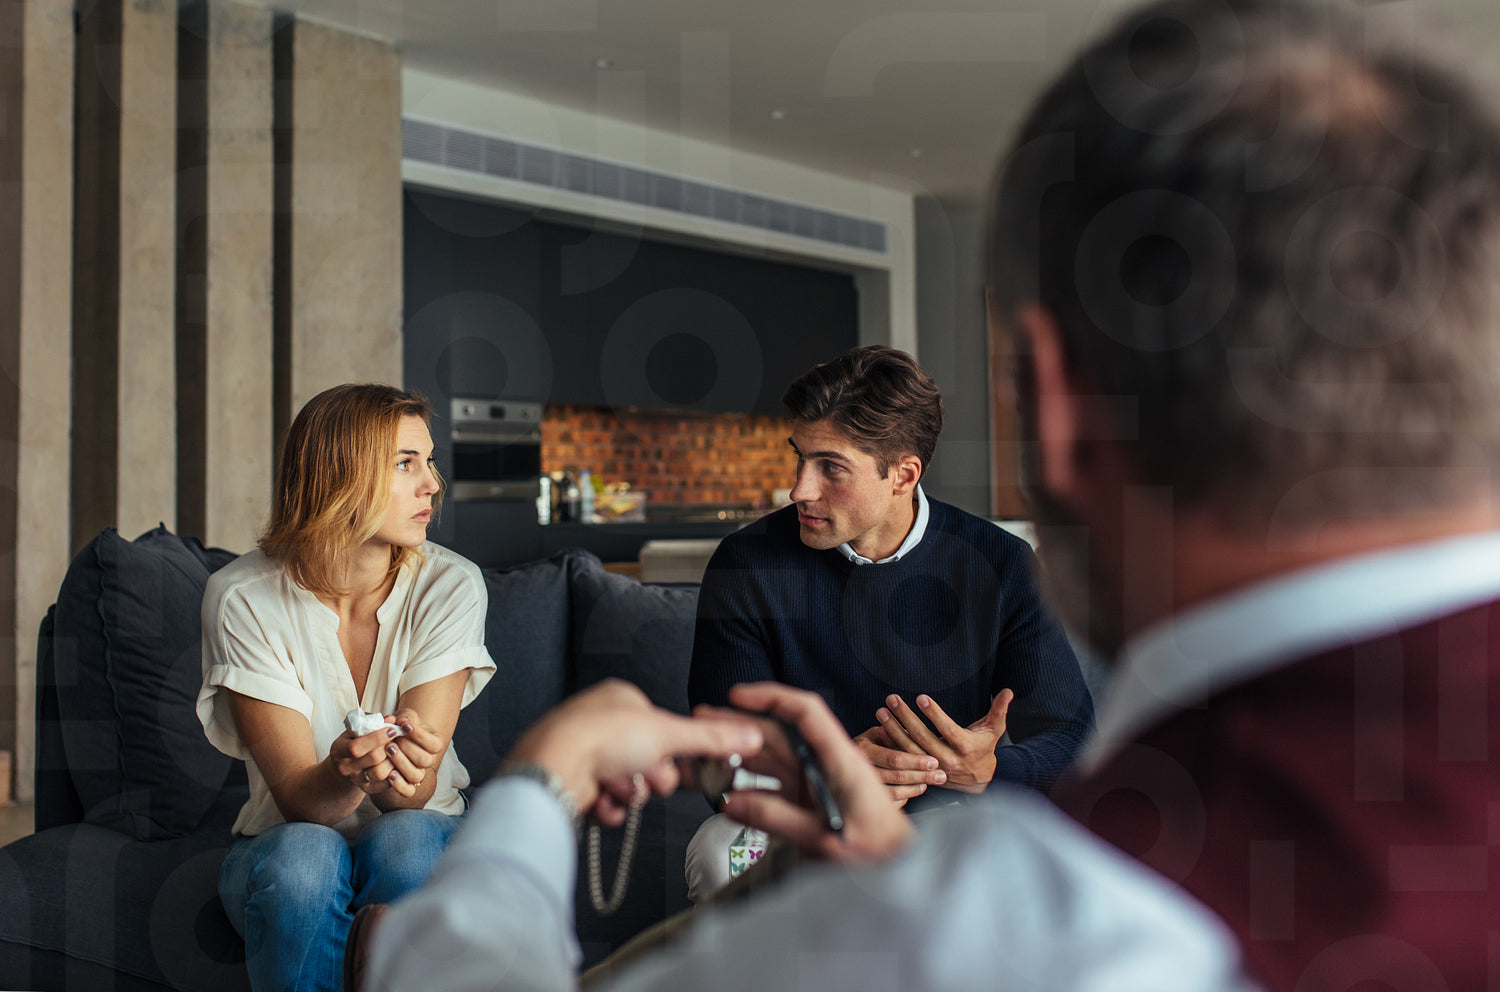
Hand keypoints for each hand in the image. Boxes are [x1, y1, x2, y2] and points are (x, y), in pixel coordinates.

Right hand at [329, 722, 415, 798]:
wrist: (344, 765)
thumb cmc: (354, 741)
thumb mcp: (356, 729)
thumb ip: (372, 722)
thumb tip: (391, 719)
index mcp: (339, 749)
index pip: (356, 747)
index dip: (377, 738)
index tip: (392, 729)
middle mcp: (345, 767)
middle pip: (372, 759)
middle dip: (388, 746)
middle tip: (399, 739)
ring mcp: (355, 780)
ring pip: (380, 773)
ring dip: (393, 760)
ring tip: (399, 750)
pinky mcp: (366, 789)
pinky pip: (385, 785)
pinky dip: (395, 774)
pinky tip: (398, 762)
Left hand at [372, 709, 445, 808]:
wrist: (391, 740)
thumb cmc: (400, 726)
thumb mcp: (405, 717)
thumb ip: (405, 717)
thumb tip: (402, 721)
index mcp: (434, 744)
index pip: (434, 745)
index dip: (420, 736)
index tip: (405, 725)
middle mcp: (428, 761)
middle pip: (425, 760)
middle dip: (408, 748)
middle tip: (394, 739)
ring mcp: (418, 774)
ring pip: (416, 776)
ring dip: (402, 763)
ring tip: (388, 750)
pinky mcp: (406, 786)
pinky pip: (408, 792)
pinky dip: (399, 785)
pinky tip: (390, 774)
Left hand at [504, 679, 763, 825]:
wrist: (553, 768)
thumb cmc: (601, 738)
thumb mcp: (669, 734)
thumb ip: (712, 738)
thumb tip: (751, 735)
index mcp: (622, 699)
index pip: (663, 730)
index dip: (672, 752)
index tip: (679, 763)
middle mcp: (600, 722)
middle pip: (647, 761)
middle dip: (649, 777)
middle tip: (645, 776)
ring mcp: (583, 753)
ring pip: (627, 785)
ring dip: (627, 794)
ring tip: (613, 787)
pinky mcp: (570, 782)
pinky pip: (605, 803)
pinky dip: (607, 808)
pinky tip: (599, 801)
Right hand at [711, 683, 912, 863]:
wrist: (898, 870)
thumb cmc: (877, 852)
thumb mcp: (826, 839)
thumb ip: (778, 819)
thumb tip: (730, 804)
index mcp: (840, 760)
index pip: (806, 713)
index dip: (772, 698)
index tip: (738, 696)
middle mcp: (825, 763)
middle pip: (779, 733)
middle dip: (740, 724)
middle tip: (703, 721)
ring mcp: (816, 781)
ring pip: (771, 757)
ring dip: (740, 753)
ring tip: (705, 753)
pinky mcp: (809, 800)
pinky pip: (773, 784)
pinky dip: (749, 783)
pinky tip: (725, 788)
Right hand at [851, 725, 945, 804]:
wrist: (841, 760)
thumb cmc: (868, 743)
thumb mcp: (877, 733)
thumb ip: (894, 734)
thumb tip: (914, 731)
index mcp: (864, 749)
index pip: (894, 758)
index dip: (915, 761)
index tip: (934, 761)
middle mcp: (861, 769)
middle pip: (896, 777)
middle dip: (921, 776)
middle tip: (941, 776)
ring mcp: (861, 786)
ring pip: (893, 793)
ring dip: (914, 788)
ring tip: (928, 783)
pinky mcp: (866, 799)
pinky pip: (888, 803)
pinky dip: (904, 798)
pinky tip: (916, 790)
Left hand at [877, 689, 1012, 793]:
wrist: (979, 780)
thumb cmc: (984, 747)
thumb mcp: (994, 730)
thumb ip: (999, 710)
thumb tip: (1009, 691)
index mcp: (966, 748)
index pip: (948, 730)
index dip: (934, 715)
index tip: (921, 697)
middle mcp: (948, 760)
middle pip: (923, 738)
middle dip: (906, 718)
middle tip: (892, 700)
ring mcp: (934, 768)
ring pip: (910, 749)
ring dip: (894, 729)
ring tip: (881, 711)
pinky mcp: (923, 771)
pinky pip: (905, 758)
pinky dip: (893, 744)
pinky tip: (880, 729)